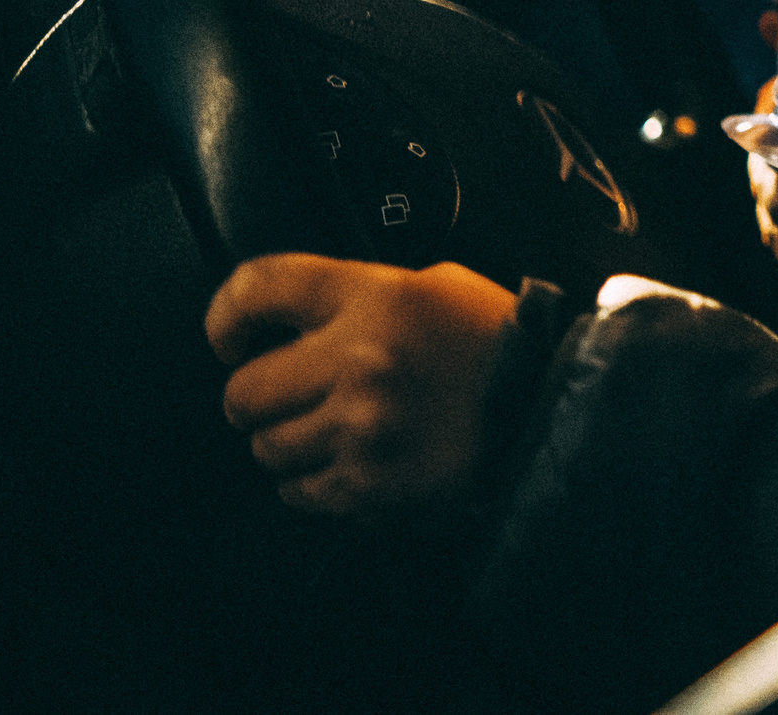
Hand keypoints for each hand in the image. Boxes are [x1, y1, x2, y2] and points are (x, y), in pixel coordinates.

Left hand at [206, 254, 516, 517]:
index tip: (229, 337)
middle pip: (244, 391)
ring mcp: (361, 428)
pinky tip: (348, 464)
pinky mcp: (370, 484)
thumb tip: (296, 318)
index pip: (259, 288)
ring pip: (266, 448)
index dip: (226, 315)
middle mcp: (359, 360)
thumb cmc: (498, 343)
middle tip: (291, 397)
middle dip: (260, 397)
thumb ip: (362, 294)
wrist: (551, 407)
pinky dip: (313, 484)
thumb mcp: (435, 284)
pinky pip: (299, 493)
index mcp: (375, 298)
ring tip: (331, 433)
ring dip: (289, 443)